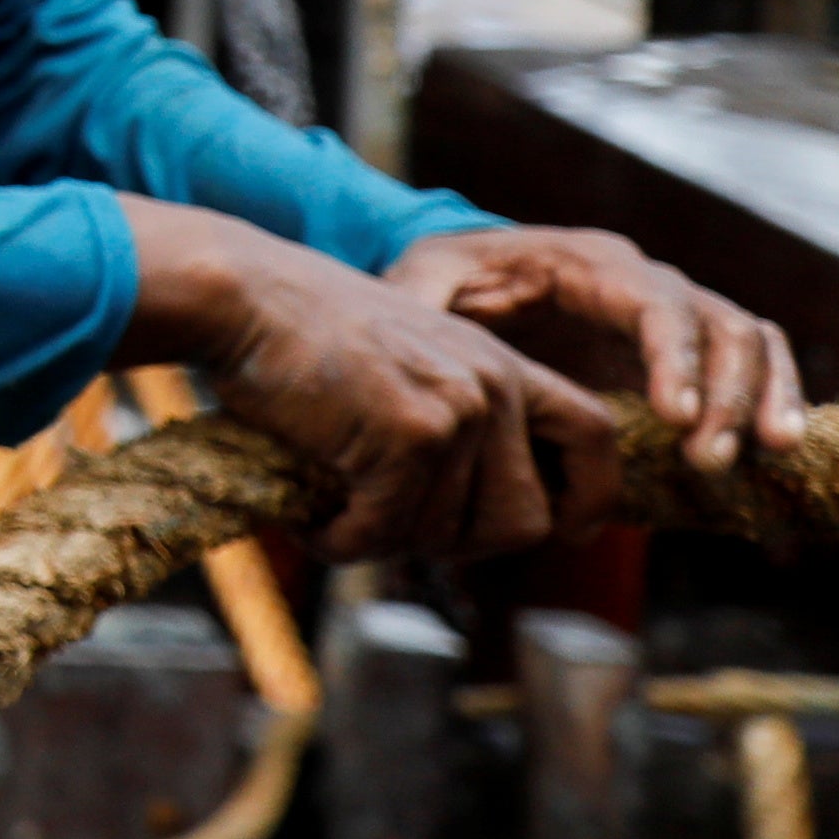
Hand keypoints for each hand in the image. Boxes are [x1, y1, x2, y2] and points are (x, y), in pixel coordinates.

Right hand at [124, 202, 631, 560]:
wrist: (243, 295)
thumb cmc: (298, 333)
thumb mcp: (403, 361)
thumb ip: (451, 417)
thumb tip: (466, 518)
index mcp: (500, 363)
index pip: (595, 435)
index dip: (589, 495)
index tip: (563, 528)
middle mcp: (493, 385)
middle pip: (527, 520)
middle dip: (462, 543)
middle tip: (394, 525)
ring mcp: (458, 411)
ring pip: (451, 537)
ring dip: (388, 541)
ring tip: (337, 513)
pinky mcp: (410, 437)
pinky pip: (388, 532)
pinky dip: (343, 540)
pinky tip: (311, 517)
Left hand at [380, 223, 801, 499]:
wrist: (472, 287)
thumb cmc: (447, 284)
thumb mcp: (422, 282)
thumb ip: (421, 303)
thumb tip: (419, 334)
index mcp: (588, 262)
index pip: (654, 302)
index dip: (673, 357)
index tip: (674, 416)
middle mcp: (645, 282)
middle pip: (718, 323)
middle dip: (726, 392)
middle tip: (707, 458)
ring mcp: (674, 317)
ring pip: (750, 341)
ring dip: (760, 399)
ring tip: (759, 456)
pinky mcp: (686, 354)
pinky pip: (752, 366)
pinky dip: (774, 400)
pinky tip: (776, 453)